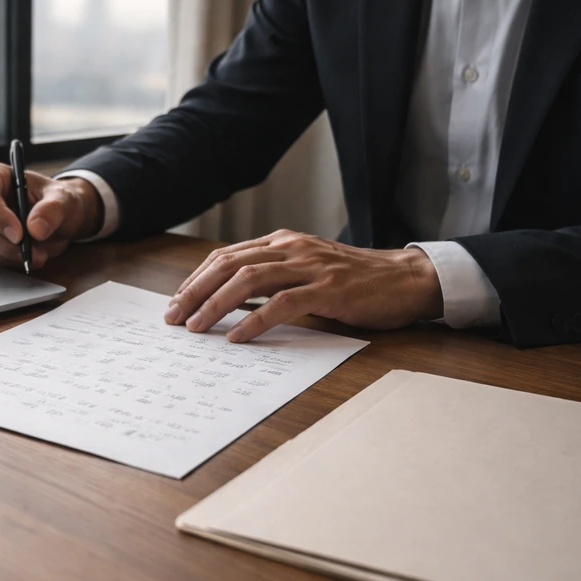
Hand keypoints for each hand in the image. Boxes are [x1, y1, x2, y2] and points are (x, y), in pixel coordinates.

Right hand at [0, 163, 103, 269]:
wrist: (60, 219)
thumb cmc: (57, 201)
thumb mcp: (64, 200)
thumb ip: (52, 210)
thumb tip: (36, 228)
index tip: (19, 235)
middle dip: (3, 242)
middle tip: (31, 253)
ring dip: (8, 255)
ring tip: (37, 256)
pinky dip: (8, 261)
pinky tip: (27, 258)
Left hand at [164, 230, 443, 341]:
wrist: (407, 279)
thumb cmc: (355, 281)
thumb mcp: (307, 270)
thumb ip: (273, 278)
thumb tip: (229, 303)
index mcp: (282, 242)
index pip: (226, 256)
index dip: (196, 279)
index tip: (176, 303)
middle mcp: (291, 248)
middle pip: (228, 265)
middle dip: (194, 292)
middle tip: (173, 317)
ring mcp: (309, 267)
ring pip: (248, 280)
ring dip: (215, 305)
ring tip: (196, 327)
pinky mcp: (328, 290)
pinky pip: (282, 303)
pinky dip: (254, 320)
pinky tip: (237, 337)